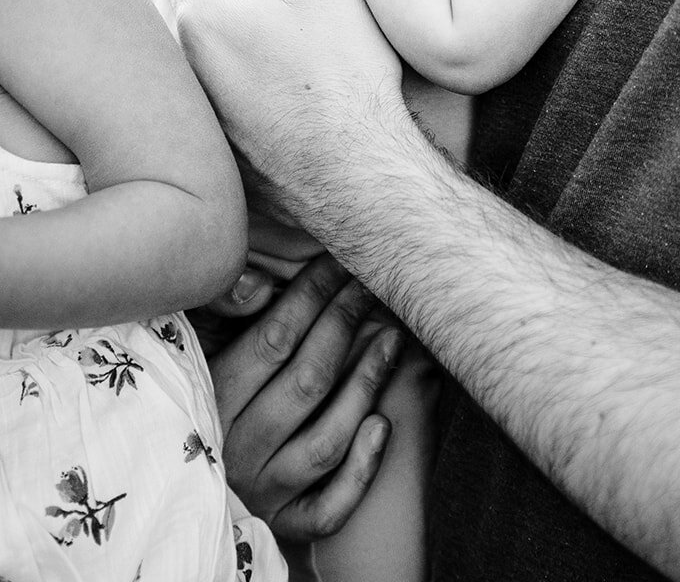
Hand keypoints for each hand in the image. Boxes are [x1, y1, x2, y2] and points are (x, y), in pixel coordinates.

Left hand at [155, 0, 407, 231]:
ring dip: (188, 19)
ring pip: (178, 51)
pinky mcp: (219, 146)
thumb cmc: (343, 74)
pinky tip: (237, 68)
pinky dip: (205, 64)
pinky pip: (197, 90)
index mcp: (200, 19)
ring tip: (215, 2)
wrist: (356, 175)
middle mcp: (185, 68)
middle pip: (166, 2)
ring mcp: (199, 113)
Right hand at [213, 254, 404, 540]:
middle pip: (307, 382)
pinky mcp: (285, 524)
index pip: (274, 339)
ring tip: (391, 339)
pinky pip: (329, 506)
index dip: (313, 294)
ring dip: (366, 384)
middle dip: (345, 324)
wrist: (181, 491)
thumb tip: (260, 284)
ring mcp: (263, 490)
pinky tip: (382, 425)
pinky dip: (361, 468)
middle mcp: (234, 450)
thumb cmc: (204, 392)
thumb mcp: (199, 347)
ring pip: (326, 440)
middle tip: (371, 287)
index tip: (340, 263)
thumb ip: (222, 311)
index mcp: (210, 399)